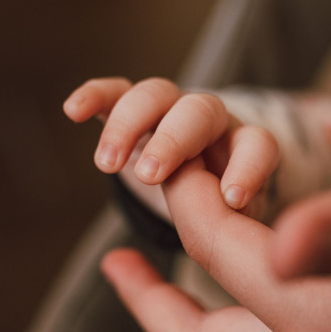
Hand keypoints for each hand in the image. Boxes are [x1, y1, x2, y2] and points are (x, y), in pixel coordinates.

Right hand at [63, 77, 278, 211]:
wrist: (200, 173)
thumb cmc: (221, 203)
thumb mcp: (238, 221)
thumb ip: (237, 227)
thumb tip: (229, 239)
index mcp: (244, 146)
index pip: (256, 145)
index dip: (247, 169)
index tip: (231, 200)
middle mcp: (210, 119)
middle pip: (199, 111)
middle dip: (173, 142)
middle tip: (149, 176)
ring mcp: (171, 108)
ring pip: (154, 96)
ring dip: (128, 126)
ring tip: (106, 165)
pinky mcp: (134, 105)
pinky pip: (116, 92)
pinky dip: (95, 96)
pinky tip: (74, 110)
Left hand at [102, 158, 330, 331]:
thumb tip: (282, 238)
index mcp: (314, 319)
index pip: (217, 247)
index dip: (186, 194)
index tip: (170, 150)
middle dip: (148, 298)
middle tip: (114, 260)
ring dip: (186, 315)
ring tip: (160, 282)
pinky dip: (239, 318)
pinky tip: (255, 288)